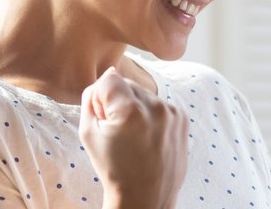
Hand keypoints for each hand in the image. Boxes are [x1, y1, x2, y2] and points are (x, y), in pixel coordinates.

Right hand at [79, 67, 188, 208]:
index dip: (100, 97)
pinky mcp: (182, 119)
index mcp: (129, 110)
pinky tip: (148, 138)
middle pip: (127, 84)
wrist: (144, 197)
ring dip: (135, 107)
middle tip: (117, 131)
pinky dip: (151, 115)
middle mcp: (155, 107)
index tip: (103, 118)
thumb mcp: (88, 134)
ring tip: (134, 137)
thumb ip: (91, 98)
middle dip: (118, 101)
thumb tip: (107, 73)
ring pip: (144, 93)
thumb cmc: (113, 169)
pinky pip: (159, 105)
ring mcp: (172, 113)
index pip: (108, 79)